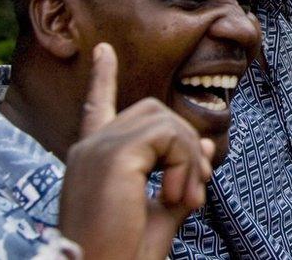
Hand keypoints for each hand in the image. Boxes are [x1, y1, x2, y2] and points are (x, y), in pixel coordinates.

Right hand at [59, 43, 215, 259]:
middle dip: (186, 145)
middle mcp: (90, 148)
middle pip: (153, 112)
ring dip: (189, 158)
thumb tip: (202, 142)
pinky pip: (168, 135)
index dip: (102, 78)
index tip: (103, 51)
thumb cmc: (125, 252)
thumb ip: (181, 175)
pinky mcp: (113, 155)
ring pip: (165, 120)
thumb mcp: (161, 212)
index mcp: (94, 159)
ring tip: (187, 198)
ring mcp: (98, 148)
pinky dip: (185, 163)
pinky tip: (178, 195)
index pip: (97, 108)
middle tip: (198, 190)